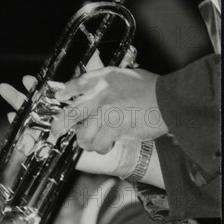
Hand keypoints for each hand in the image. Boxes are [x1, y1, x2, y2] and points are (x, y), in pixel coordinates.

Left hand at [51, 66, 167, 151]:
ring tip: (96, 142)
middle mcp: (99, 94)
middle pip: (69, 113)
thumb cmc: (152, 88)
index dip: (65, 92)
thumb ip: (110, 82)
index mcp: (103, 78)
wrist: (168, 99)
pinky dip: (103, 147)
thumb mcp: (126, 75)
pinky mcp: (113, 127)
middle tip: (55, 133)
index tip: (60, 98)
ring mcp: (104, 111)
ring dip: (88, 142)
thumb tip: (100, 89)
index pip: (77, 83)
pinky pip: (99, 143)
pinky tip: (109, 145)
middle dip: (58, 126)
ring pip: (83, 135)